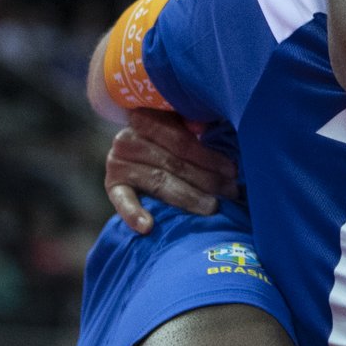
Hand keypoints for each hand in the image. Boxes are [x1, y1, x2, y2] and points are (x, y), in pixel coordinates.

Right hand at [104, 108, 239, 233]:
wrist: (135, 141)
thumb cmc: (168, 131)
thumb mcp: (179, 119)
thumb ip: (192, 122)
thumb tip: (205, 128)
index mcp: (145, 119)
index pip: (182, 142)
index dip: (209, 157)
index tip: (233, 171)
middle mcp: (127, 140)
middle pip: (174, 164)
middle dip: (207, 179)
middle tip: (231, 192)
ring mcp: (118, 163)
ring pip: (159, 183)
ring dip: (188, 197)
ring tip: (212, 207)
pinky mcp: (112, 185)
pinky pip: (122, 201)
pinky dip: (133, 214)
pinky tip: (147, 226)